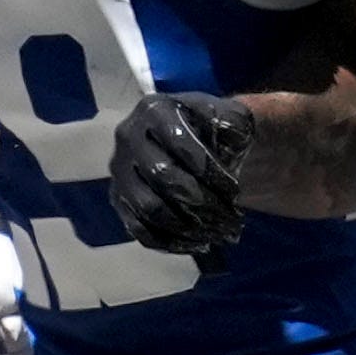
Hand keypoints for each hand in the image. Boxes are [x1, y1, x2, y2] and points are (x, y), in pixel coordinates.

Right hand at [112, 88, 258, 255]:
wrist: (193, 141)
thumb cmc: (212, 129)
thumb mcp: (228, 117)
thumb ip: (233, 125)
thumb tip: (230, 142)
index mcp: (154, 110)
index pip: (180, 143)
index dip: (210, 170)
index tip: (236, 190)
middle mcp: (128, 138)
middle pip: (162, 177)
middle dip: (202, 202)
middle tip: (231, 218)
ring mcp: (120, 172)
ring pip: (150, 208)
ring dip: (190, 227)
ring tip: (220, 233)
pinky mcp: (120, 201)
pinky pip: (141, 230)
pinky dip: (172, 243)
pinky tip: (201, 244)